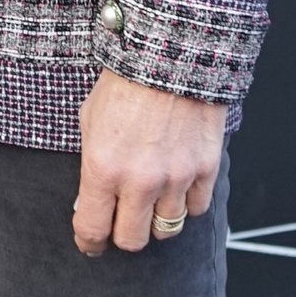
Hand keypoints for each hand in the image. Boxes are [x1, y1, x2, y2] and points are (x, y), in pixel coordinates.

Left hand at [72, 66, 224, 254]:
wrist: (170, 53)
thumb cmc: (125, 81)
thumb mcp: (90, 122)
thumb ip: (91, 167)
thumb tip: (91, 202)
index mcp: (103, 168)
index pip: (92, 230)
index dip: (90, 243)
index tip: (91, 243)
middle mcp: (140, 180)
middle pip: (132, 241)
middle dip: (123, 234)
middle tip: (122, 222)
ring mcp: (177, 177)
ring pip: (167, 230)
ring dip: (156, 221)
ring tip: (151, 203)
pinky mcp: (205, 168)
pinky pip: (196, 209)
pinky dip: (186, 204)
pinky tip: (178, 187)